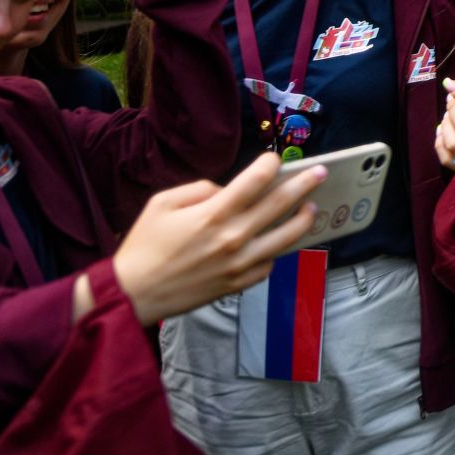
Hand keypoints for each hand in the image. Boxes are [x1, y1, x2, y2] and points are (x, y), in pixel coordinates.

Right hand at [109, 153, 322, 323]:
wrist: (133, 294)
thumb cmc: (144, 245)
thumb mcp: (163, 203)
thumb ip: (201, 189)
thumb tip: (227, 190)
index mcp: (214, 213)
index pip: (256, 181)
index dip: (269, 165)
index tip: (274, 159)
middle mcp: (233, 237)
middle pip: (280, 204)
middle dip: (304, 184)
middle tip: (321, 172)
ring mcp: (239, 264)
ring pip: (286, 238)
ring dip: (303, 220)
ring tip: (312, 208)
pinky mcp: (238, 284)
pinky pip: (269, 265)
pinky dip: (276, 252)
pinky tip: (279, 242)